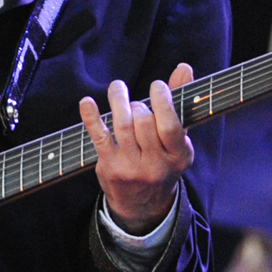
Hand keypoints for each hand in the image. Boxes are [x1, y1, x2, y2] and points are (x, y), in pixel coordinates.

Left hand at [79, 63, 194, 233]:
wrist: (142, 204)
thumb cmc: (161, 160)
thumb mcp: (177, 139)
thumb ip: (180, 103)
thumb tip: (184, 67)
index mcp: (179, 156)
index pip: (170, 125)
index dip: (163, 101)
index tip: (157, 85)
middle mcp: (156, 164)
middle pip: (144, 123)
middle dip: (138, 105)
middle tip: (136, 102)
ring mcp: (132, 167)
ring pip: (122, 126)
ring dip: (118, 100)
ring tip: (117, 87)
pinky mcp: (109, 167)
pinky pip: (99, 137)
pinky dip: (91, 117)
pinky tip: (87, 102)